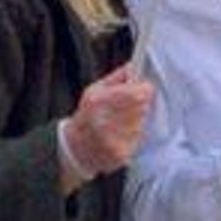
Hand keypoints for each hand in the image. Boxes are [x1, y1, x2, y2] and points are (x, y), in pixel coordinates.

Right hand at [62, 65, 154, 182]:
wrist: (76, 149)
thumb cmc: (87, 114)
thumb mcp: (94, 90)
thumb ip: (116, 77)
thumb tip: (134, 66)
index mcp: (98, 101)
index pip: (137, 93)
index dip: (144, 89)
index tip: (143, 87)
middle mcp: (105, 121)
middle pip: (142, 107)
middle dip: (141, 103)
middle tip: (132, 104)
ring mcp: (114, 140)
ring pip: (141, 122)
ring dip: (138, 119)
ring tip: (123, 121)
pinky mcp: (121, 154)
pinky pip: (138, 138)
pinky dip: (134, 134)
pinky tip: (122, 134)